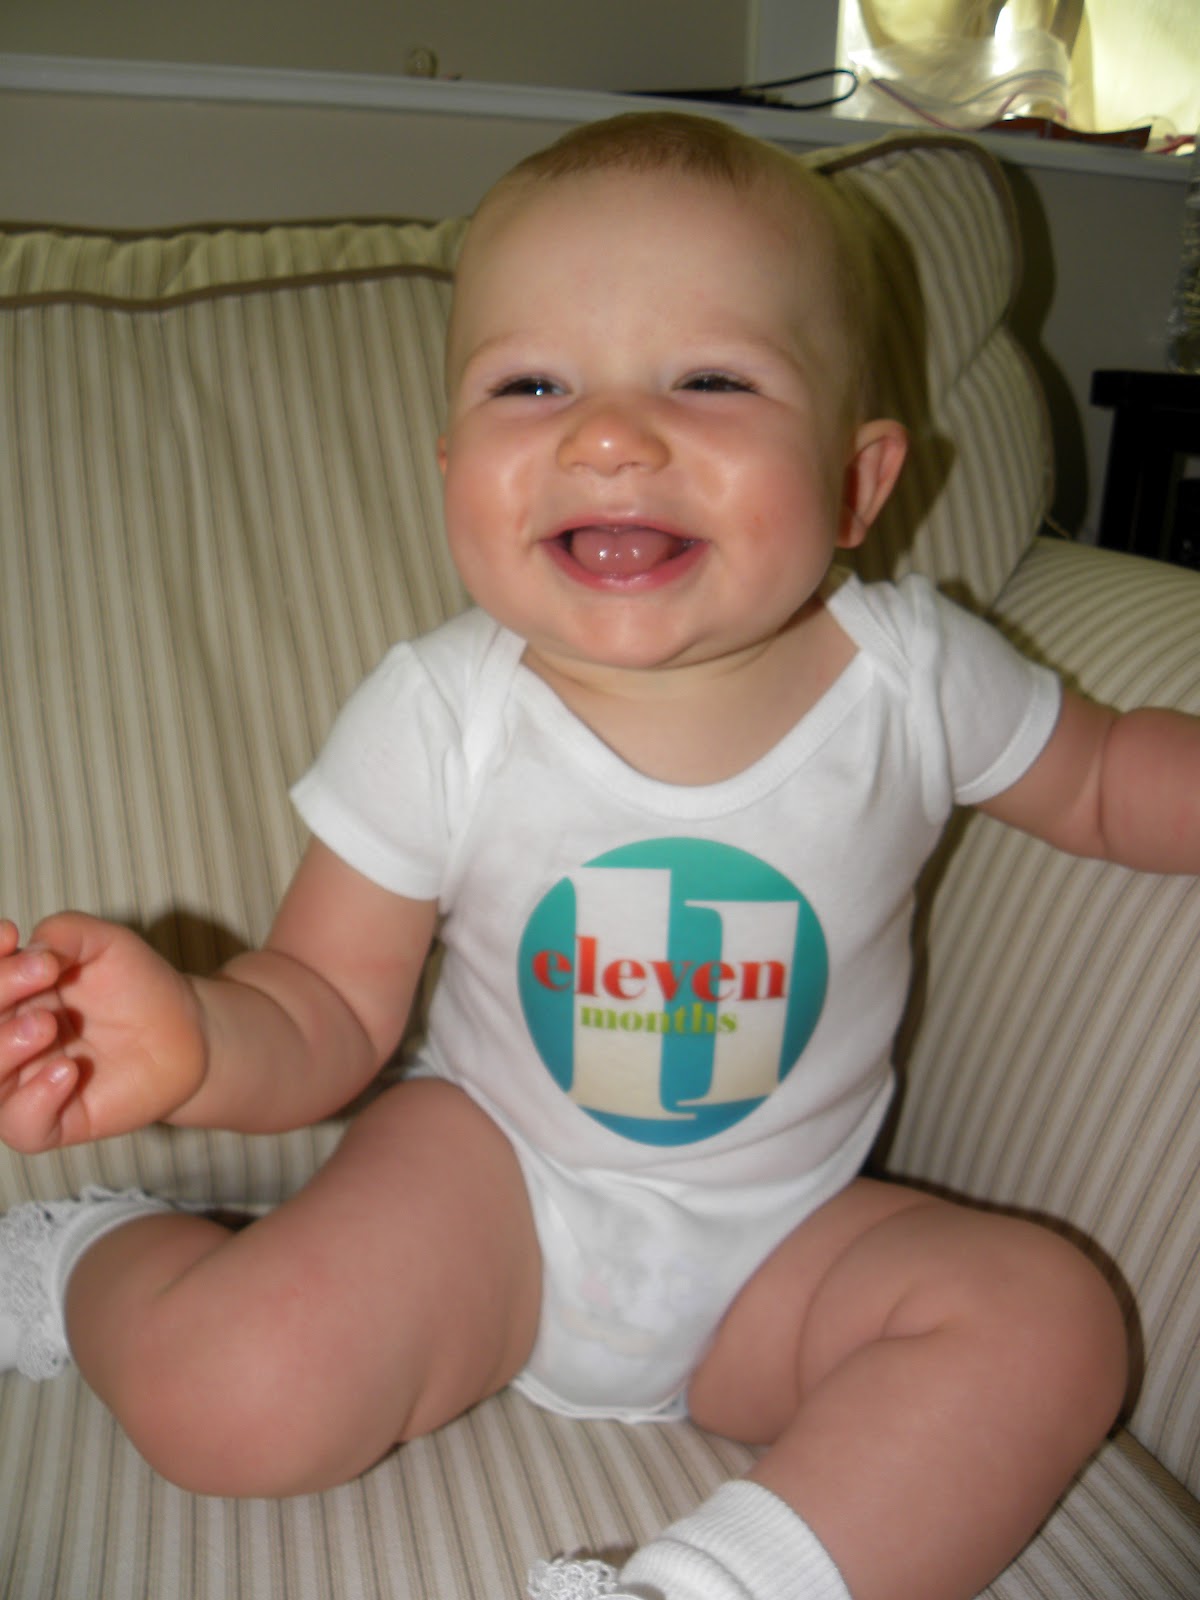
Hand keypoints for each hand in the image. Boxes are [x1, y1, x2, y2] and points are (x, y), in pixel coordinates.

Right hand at [0, 913, 206, 1151]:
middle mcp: (7, 1041)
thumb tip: (31, 948)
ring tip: (47, 1025)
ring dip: (3, 1048)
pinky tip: (67, 1070)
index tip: (11, 936)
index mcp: (10, 998)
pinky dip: (34, 1100)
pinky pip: (21, 1124)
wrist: (187, 1029)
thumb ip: (66, 933)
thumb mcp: (106, 943)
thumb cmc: (138, 985)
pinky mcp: (56, 1121)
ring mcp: (26, 1084)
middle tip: (42, 973)